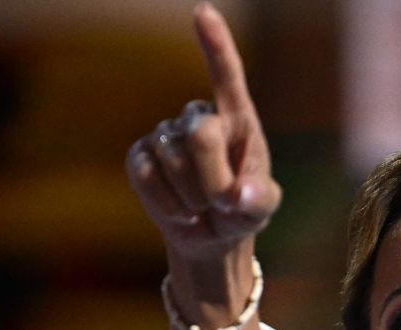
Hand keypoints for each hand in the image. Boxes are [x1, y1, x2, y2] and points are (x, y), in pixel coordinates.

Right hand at [126, 2, 281, 262]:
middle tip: (224, 204)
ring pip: (173, 161)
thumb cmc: (242, 210)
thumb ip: (258, 201)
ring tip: (204, 208)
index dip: (215, 45)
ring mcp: (165, 134)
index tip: (204, 12)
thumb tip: (240, 196)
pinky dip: (167, 204)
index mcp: (237, 118)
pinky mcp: (139, 156)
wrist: (211, 235)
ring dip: (193, 198)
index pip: (227, 75)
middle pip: (202, 137)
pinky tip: (181, 212)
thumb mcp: (261, 207)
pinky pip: (147, 177)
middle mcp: (198, 116)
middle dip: (214, 180)